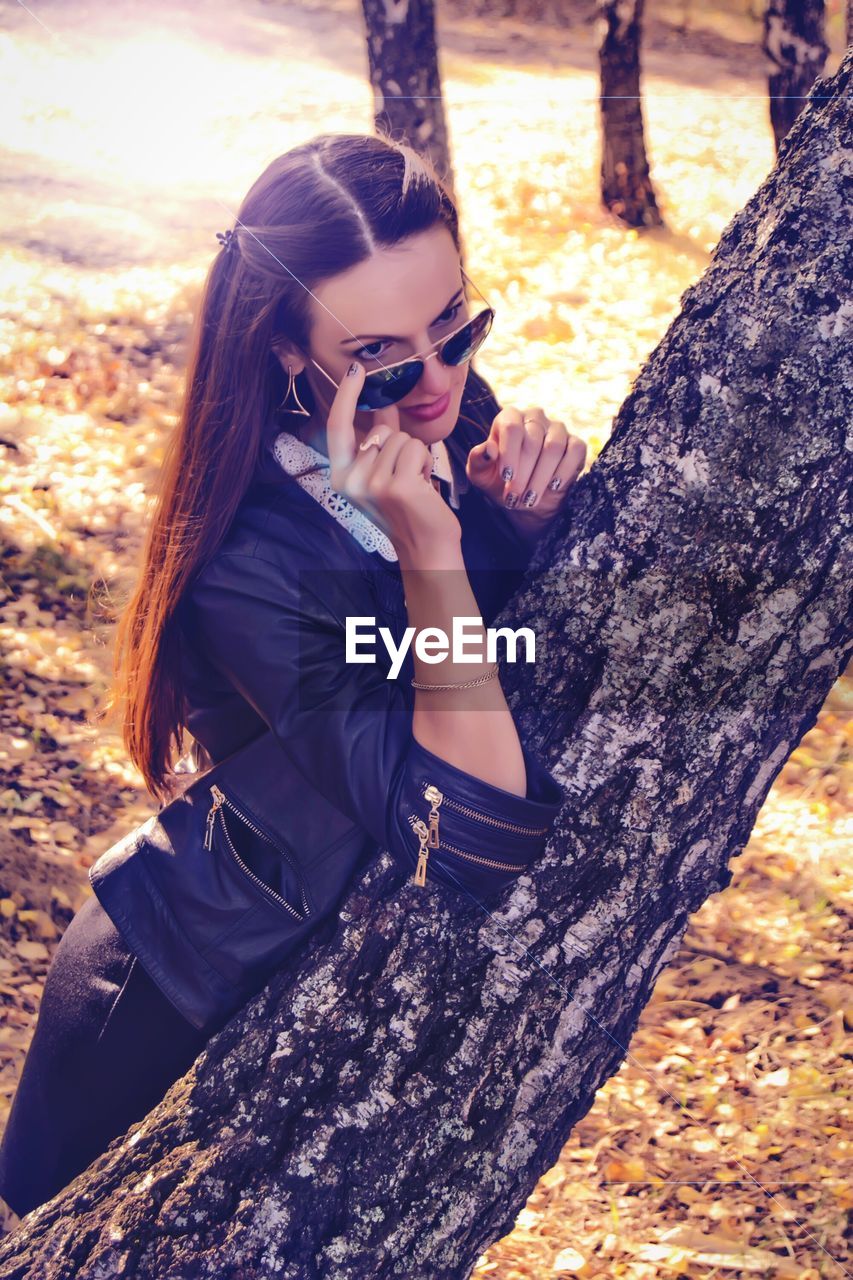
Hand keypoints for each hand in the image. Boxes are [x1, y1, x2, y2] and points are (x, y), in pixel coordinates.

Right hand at [325, 362, 462, 560]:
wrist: (425, 548)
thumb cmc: (408, 509)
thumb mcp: (384, 472)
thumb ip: (380, 438)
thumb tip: (383, 404)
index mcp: (341, 477)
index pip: (337, 427)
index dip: (346, 395)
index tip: (355, 370)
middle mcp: (350, 481)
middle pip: (381, 430)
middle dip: (399, 444)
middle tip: (404, 477)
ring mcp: (372, 484)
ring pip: (401, 438)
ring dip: (415, 456)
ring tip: (414, 484)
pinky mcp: (396, 485)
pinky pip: (416, 448)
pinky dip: (425, 462)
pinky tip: (422, 486)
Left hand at [465, 405, 586, 524]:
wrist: (526, 497)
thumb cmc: (500, 481)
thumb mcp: (481, 475)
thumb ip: (478, 460)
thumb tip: (488, 449)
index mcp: (509, 417)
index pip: (511, 427)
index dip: (509, 453)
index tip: (506, 477)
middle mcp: (534, 417)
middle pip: (532, 441)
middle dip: (523, 474)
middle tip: (515, 497)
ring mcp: (557, 429)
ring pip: (554, 447)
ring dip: (541, 477)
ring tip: (530, 498)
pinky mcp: (576, 444)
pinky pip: (575, 451)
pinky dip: (564, 472)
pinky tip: (553, 487)